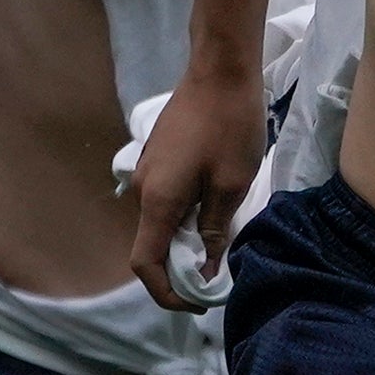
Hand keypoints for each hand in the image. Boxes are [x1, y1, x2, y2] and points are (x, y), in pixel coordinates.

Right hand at [129, 64, 268, 311]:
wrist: (219, 72)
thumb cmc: (230, 127)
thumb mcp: (232, 184)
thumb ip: (215, 227)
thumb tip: (205, 264)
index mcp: (157, 201)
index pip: (145, 263)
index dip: (166, 291)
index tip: (198, 302)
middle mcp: (142, 190)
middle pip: (152, 246)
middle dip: (181, 271)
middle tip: (220, 279)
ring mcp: (147, 173)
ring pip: (161, 224)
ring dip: (186, 244)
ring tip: (222, 251)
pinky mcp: (159, 161)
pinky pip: (167, 203)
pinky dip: (186, 221)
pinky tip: (215, 218)